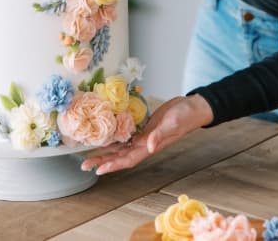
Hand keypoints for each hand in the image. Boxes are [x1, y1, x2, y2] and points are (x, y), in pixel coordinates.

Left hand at [80, 94, 212, 174]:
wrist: (193, 107)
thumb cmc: (185, 116)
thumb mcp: (173, 123)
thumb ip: (161, 134)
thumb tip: (150, 146)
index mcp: (151, 145)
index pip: (128, 159)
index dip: (113, 165)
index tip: (98, 170)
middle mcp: (145, 143)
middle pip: (120, 156)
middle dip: (103, 161)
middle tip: (84, 164)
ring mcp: (145, 135)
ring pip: (122, 147)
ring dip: (106, 151)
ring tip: (90, 153)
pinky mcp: (146, 126)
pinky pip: (128, 135)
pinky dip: (116, 137)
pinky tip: (107, 136)